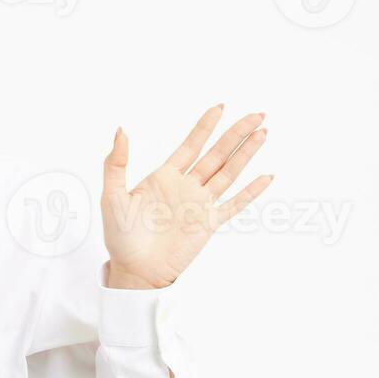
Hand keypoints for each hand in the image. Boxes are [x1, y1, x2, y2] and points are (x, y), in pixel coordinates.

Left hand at [101, 104, 273, 288]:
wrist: (135, 270)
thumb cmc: (121, 237)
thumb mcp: (112, 195)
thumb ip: (116, 163)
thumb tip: (121, 131)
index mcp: (164, 177)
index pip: (190, 145)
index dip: (205, 126)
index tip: (220, 107)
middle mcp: (186, 187)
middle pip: (217, 154)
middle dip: (236, 133)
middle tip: (256, 114)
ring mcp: (200, 205)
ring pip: (229, 173)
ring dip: (246, 154)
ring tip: (263, 133)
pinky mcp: (209, 224)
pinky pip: (234, 205)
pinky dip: (251, 191)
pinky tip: (266, 177)